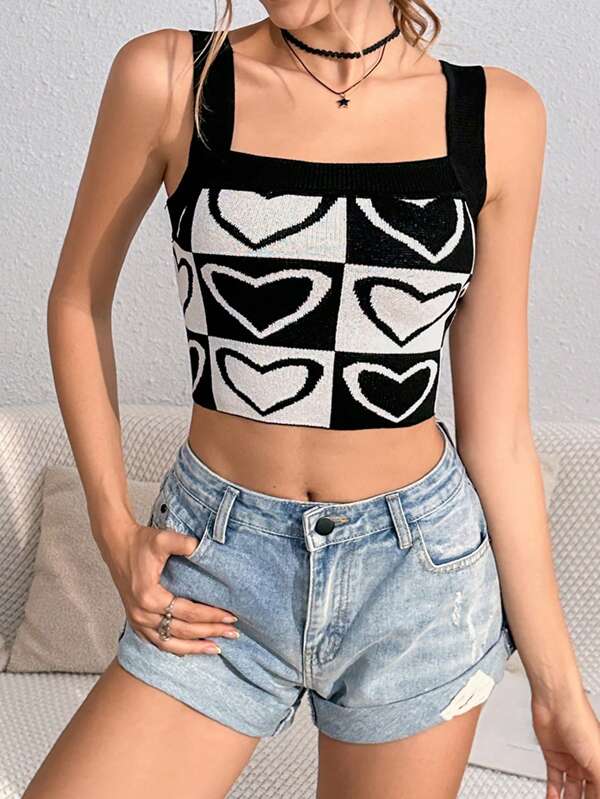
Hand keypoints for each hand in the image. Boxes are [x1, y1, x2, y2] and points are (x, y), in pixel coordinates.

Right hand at [104, 521, 239, 655]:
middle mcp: (142, 613)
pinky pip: (157, 642)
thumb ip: (182, 543)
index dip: (211, 616)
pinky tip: (191, 649)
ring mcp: (137, 620)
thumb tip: (200, 548)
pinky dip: (176, 648)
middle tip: (233, 632)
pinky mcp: (135, 621)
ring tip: (216, 648)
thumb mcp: (162, 538)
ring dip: (194, 648)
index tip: (230, 616)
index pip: (188, 612)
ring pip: (169, 644)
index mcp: (149, 596)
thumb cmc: (140, 542)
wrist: (117, 545)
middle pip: (182, 631)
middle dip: (210, 632)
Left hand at [531, 689, 599, 797]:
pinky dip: (553, 794)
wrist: (555, 702)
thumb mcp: (598, 760)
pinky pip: (554, 781)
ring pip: (571, 790)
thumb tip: (599, 795)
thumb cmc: (579, 720)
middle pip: (588, 793)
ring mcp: (570, 760)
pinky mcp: (554, 757)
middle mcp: (588, 763)